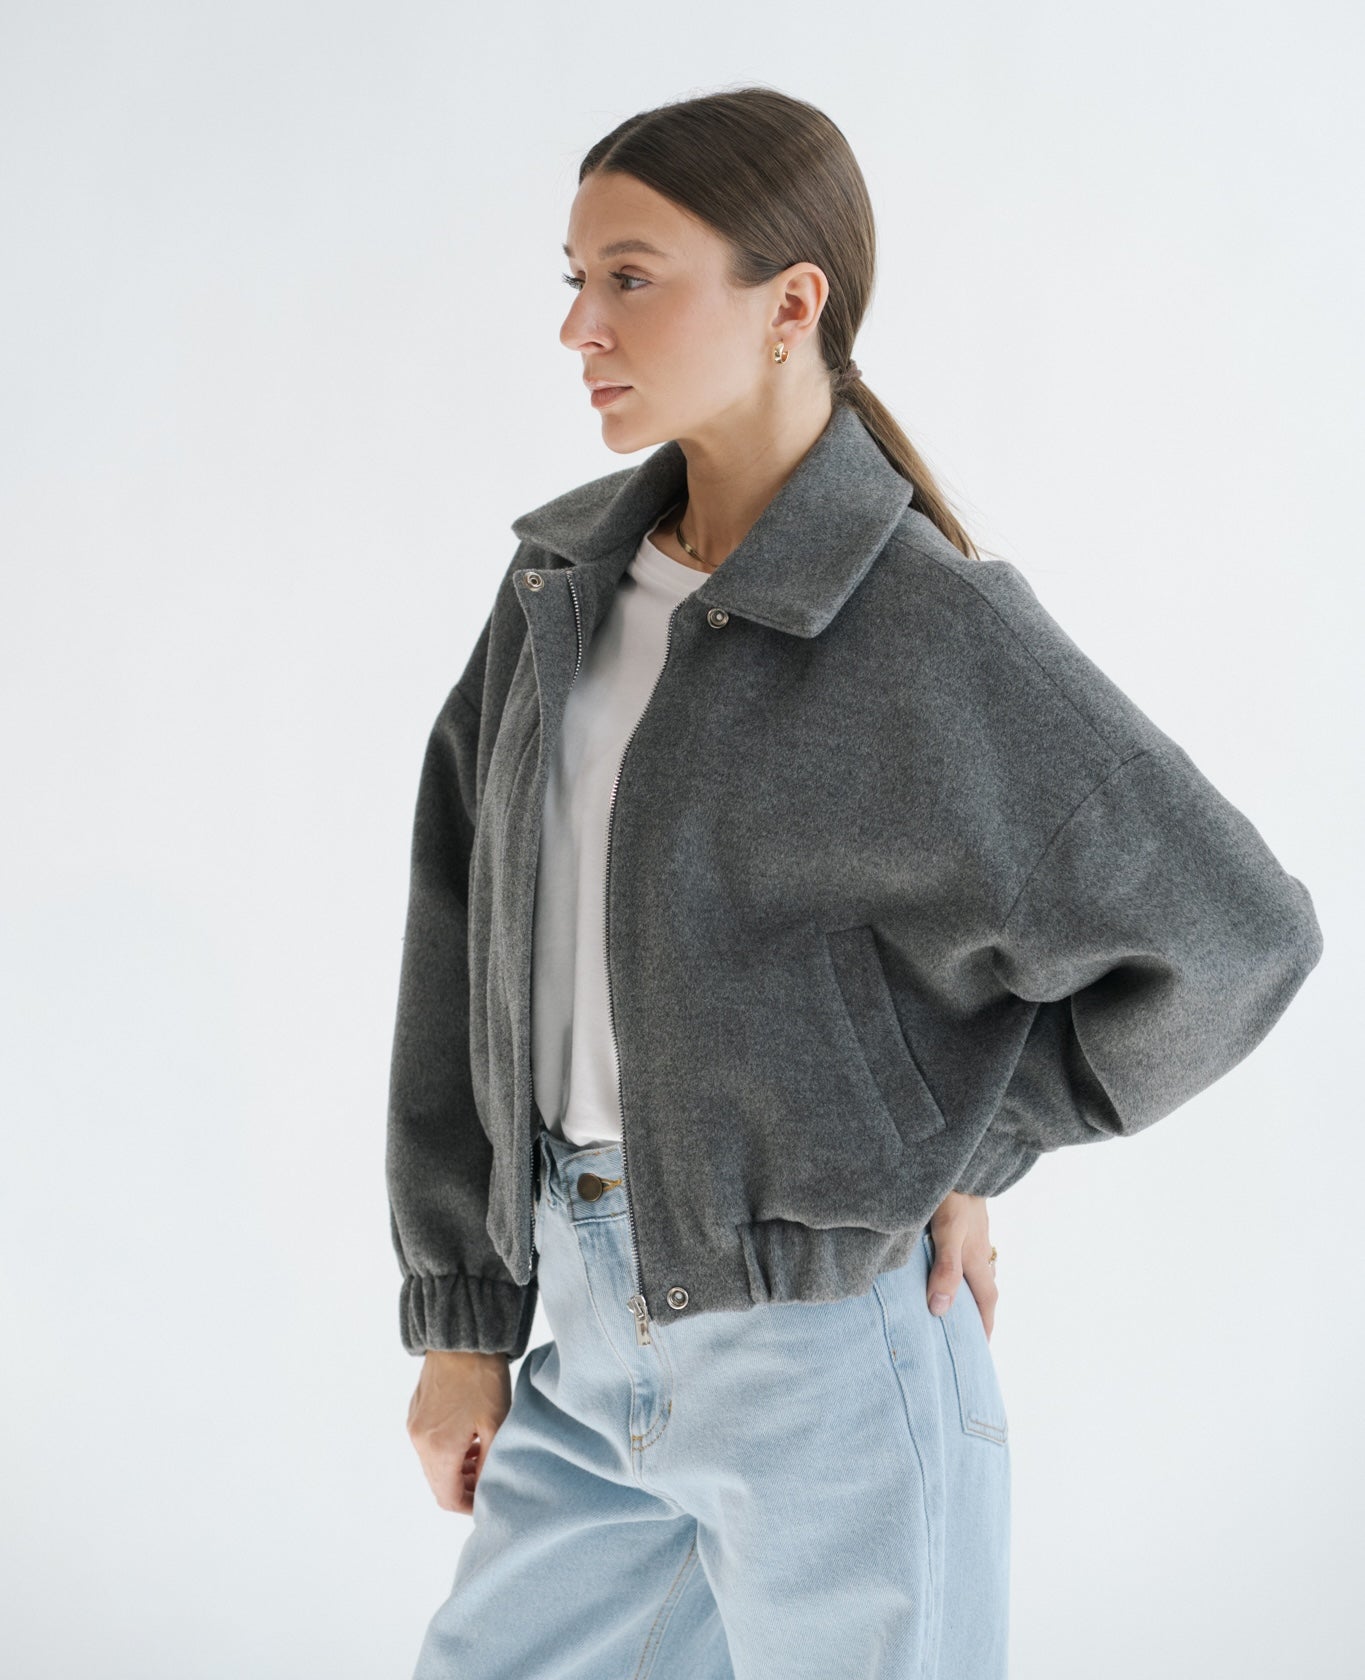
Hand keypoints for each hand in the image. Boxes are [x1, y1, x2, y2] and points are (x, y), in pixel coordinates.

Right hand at [407, 1349, 511, 1514]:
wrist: (463, 1338)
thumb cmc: (483, 1379)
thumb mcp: (495, 1425)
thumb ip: (487, 1464)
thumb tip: (483, 1490)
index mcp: (438, 1448)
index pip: (447, 1497)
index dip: (468, 1506)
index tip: (487, 1501)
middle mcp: (419, 1441)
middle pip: (437, 1483)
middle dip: (462, 1488)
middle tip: (486, 1480)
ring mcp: (414, 1425)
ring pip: (432, 1465)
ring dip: (455, 1470)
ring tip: (481, 1458)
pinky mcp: (415, 1412)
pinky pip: (428, 1445)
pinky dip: (446, 1451)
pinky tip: (468, 1438)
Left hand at [926, 1191, 997, 1340]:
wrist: (960, 1156)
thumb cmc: (951, 1192)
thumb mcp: (947, 1231)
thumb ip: (946, 1268)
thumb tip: (940, 1310)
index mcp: (975, 1256)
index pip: (986, 1300)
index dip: (985, 1325)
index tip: (982, 1349)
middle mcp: (978, 1246)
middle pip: (983, 1285)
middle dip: (979, 1311)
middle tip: (969, 1332)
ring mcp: (972, 1230)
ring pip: (975, 1267)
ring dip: (970, 1287)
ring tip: (956, 1302)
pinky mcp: (963, 1217)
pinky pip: (965, 1250)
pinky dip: (960, 1265)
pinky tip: (944, 1260)